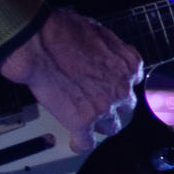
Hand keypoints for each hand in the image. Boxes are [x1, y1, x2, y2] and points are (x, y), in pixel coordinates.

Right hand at [0, 7, 143, 153]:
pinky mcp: (82, 121)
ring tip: (88, 122)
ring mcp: (103, 107)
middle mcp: (121, 88)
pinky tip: (76, 141)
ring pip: (111, 127)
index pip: (134, 81)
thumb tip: (102, 51)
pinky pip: (86, 142)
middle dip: (114, 105)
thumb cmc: (62, 31)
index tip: (112, 86)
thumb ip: (109, 48)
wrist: (39, 43)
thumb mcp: (98, 31)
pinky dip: (81, 143)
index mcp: (128, 65)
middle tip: (98, 102)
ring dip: (101, 125)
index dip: (120, 84)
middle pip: (126, 106)